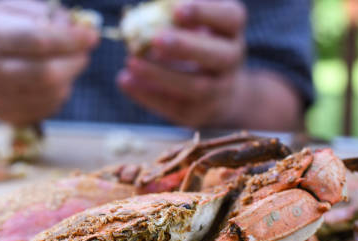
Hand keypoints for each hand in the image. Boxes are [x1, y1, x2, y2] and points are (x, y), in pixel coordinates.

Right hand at [0, 0, 97, 124]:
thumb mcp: (9, 8)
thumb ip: (43, 13)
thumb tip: (76, 28)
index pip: (39, 41)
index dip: (72, 40)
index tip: (92, 36)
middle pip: (47, 74)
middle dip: (75, 63)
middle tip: (84, 54)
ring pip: (50, 94)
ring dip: (69, 79)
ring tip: (67, 65)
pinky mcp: (3, 116)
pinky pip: (45, 109)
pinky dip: (58, 95)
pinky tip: (54, 82)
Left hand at [118, 0, 246, 126]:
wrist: (219, 93)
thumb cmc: (198, 46)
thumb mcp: (194, 26)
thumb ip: (175, 17)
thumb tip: (142, 15)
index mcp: (231, 31)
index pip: (231, 18)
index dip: (206, 12)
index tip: (177, 10)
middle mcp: (231, 61)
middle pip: (217, 55)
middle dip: (185, 46)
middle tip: (155, 38)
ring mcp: (217, 91)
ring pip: (195, 86)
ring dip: (160, 74)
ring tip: (131, 62)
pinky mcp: (197, 113)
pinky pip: (173, 106)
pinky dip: (147, 95)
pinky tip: (126, 80)